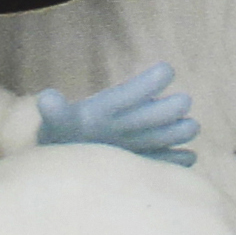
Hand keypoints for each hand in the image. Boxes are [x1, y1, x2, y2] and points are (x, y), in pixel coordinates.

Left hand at [36, 63, 198, 164]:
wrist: (62, 161)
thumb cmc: (59, 137)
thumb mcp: (56, 124)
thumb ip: (56, 112)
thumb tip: (46, 98)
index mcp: (112, 108)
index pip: (133, 92)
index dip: (148, 83)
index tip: (165, 71)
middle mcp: (132, 121)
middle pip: (159, 111)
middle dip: (169, 108)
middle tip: (180, 105)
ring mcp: (142, 143)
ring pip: (172, 132)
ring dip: (180, 130)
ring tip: (189, 128)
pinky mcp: (146, 163)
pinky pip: (169, 162)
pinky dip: (178, 161)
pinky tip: (188, 159)